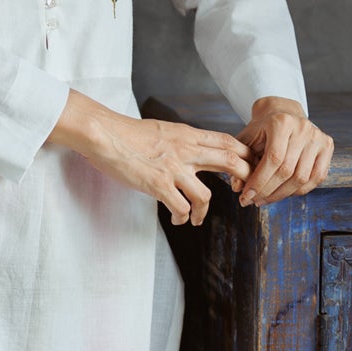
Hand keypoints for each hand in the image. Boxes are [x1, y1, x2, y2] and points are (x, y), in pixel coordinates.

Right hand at [48, 89, 250, 225]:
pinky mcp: (158, 184)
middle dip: (244, 180)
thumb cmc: (127, 133)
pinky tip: (178, 220)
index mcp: (188, 135)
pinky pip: (181, 208)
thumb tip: (193, 151)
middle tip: (242, 194)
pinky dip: (182, 218)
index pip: (228, 142)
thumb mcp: (163, 130)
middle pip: (231, 162)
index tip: (247, 170)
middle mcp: (186, 150)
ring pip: (206, 196)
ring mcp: (173, 168)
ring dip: (204, 212)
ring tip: (196, 219)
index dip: (245, 156)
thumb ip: (182, 141)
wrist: (104, 134)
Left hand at [235, 97, 333, 206]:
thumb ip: (239, 161)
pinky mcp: (327, 145)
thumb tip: (237, 188)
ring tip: (267, 199)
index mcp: (281, 122)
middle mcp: (303, 128)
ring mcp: (318, 136)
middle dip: (269, 191)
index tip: (247, 196)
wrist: (283, 112)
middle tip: (255, 201)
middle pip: (288, 170)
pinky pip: (317, 177)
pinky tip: (285, 192)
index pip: (273, 159)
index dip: (259, 182)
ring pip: (302, 177)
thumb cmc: (262, 129)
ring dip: (283, 194)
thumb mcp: (246, 140)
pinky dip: (301, 190)